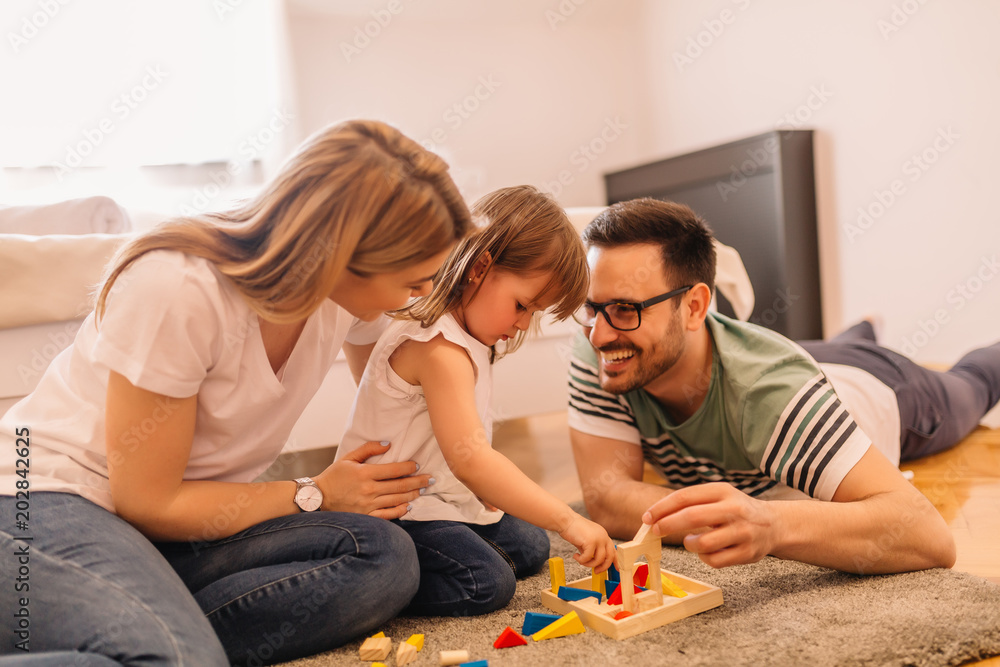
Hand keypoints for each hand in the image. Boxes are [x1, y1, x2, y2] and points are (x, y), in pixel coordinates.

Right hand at [315, 441, 429, 518]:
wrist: (319, 498)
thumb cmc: (334, 476)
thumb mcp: (348, 458)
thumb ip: (368, 449)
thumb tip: (388, 444)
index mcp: (365, 473)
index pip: (394, 470)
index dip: (408, 467)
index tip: (418, 465)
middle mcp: (368, 490)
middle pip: (400, 485)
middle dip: (418, 481)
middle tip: (431, 479)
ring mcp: (368, 505)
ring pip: (397, 499)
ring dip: (412, 495)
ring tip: (423, 490)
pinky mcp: (366, 516)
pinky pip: (387, 515)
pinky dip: (400, 511)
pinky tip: (408, 506)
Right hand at [559, 514, 615, 571]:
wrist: (565, 521)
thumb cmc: (574, 530)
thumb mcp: (587, 541)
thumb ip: (593, 550)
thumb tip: (595, 563)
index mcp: (604, 535)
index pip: (613, 550)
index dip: (616, 561)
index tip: (617, 569)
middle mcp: (603, 536)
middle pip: (610, 556)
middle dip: (603, 567)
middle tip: (596, 571)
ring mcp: (598, 539)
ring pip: (599, 559)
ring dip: (589, 564)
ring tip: (581, 561)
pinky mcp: (591, 542)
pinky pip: (588, 558)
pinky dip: (581, 560)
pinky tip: (575, 556)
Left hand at [642, 482, 776, 567]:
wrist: (775, 524)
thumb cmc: (737, 509)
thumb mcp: (719, 496)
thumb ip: (692, 503)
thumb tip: (656, 515)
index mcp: (723, 491)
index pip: (685, 497)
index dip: (662, 508)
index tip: (647, 517)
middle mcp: (734, 509)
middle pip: (692, 517)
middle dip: (668, 525)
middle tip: (655, 530)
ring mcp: (742, 532)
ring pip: (702, 543)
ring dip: (689, 544)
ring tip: (690, 541)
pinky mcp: (747, 553)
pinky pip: (714, 560)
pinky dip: (704, 557)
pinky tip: (707, 551)